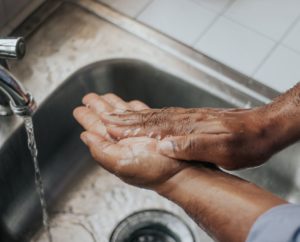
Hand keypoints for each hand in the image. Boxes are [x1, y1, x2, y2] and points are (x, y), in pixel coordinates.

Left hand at [73, 93, 187, 188]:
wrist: (180, 172)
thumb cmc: (154, 171)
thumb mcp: (121, 163)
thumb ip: (100, 150)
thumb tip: (85, 136)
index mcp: (115, 146)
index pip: (97, 129)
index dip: (88, 118)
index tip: (79, 109)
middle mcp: (126, 139)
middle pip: (108, 119)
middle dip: (98, 107)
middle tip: (89, 97)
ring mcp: (140, 133)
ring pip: (123, 115)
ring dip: (113, 105)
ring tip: (104, 97)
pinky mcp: (154, 129)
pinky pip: (140, 115)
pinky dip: (134, 108)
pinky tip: (129, 104)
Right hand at [98, 103, 274, 169]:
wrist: (262, 128)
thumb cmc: (244, 141)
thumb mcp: (221, 149)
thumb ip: (191, 146)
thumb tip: (163, 145)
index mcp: (185, 129)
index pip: (149, 128)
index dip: (127, 129)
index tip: (107, 126)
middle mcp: (181, 120)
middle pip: (145, 118)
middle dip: (121, 117)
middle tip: (102, 113)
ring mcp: (185, 118)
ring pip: (151, 116)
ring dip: (131, 115)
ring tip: (114, 112)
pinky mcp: (190, 119)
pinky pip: (162, 116)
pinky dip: (147, 116)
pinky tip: (143, 116)